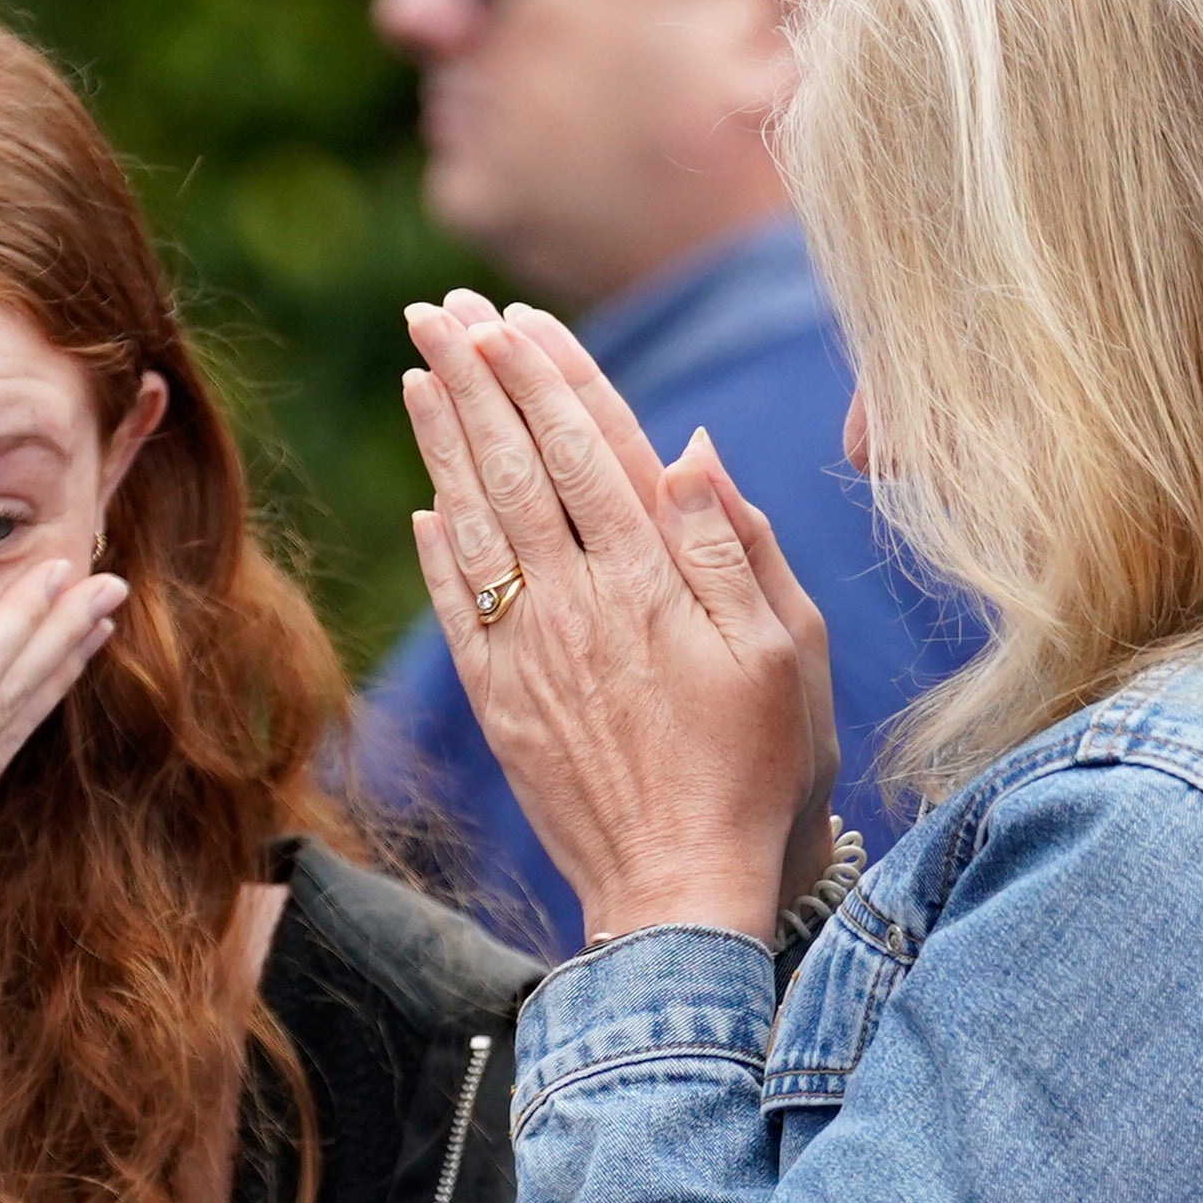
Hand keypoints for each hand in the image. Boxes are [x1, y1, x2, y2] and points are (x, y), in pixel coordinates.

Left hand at [399, 295, 833, 945]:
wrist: (681, 892)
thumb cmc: (761, 772)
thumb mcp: (784, 651)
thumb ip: (731, 545)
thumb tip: (687, 448)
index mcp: (651, 578)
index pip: (586, 446)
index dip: (546, 374)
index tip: (510, 317)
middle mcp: (578, 602)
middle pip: (514, 465)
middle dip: (472, 380)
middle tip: (437, 310)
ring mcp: (529, 653)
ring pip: (474, 522)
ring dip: (442, 441)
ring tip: (417, 372)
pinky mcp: (502, 704)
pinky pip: (457, 608)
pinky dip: (437, 549)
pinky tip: (427, 503)